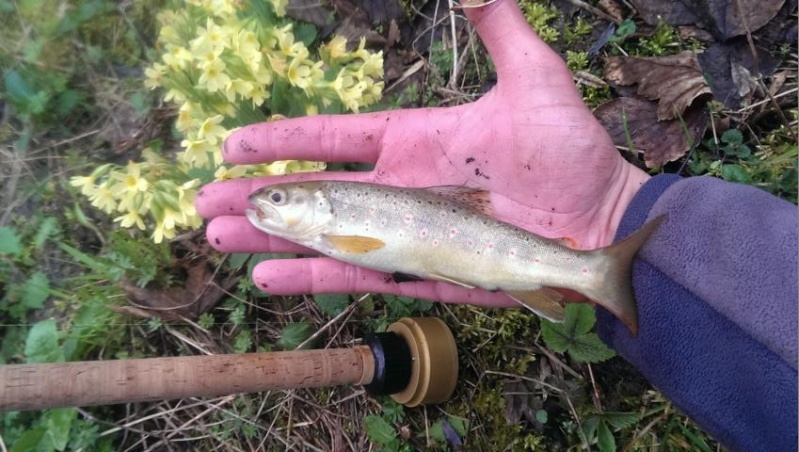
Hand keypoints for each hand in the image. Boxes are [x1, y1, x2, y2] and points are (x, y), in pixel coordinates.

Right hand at [196, 0, 649, 307]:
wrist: (598, 220)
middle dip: (256, 197)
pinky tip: (266, 277)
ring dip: (267, 241)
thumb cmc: (569, 151)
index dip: (282, 139)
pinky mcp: (420, 272)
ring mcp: (405, 233)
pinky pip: (355, 278)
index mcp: (412, 141)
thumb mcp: (533, 77)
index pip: (331, 138)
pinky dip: (310, 279)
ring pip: (321, 239)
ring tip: (216, 237)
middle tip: (202, 202)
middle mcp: (399, 188)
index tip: (233, 143)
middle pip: (311, 194)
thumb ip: (498, 27)